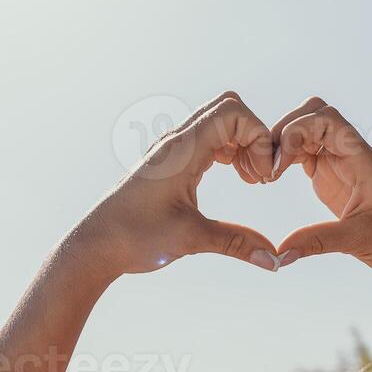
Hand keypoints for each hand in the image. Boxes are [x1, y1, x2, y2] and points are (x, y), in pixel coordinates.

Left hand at [74, 92, 282, 279]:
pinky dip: (229, 151)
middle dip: (254, 136)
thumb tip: (275, 261)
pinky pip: (209, 140)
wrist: (97, 244)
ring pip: (220, 123)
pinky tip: (236, 178)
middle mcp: (177, 141)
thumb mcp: (191, 239)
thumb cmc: (135, 236)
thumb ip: (236, 244)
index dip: (258, 137)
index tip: (261, 177)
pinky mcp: (171, 162)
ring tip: (251, 180)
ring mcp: (173, 149)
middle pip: (229, 109)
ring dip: (243, 144)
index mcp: (181, 149)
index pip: (233, 112)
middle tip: (260, 175)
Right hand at [269, 98, 371, 292]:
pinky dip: (286, 159)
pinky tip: (273, 178)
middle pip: (313, 115)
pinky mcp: (332, 178)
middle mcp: (351, 154)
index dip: (297, 130)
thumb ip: (317, 242)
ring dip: (283, 144)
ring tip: (266, 173)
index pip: (327, 119)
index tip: (279, 163)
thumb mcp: (359, 240)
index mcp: (362, 158)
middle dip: (285, 129)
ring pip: (306, 132)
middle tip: (267, 162)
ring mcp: (340, 164)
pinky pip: (305, 154)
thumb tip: (280, 253)